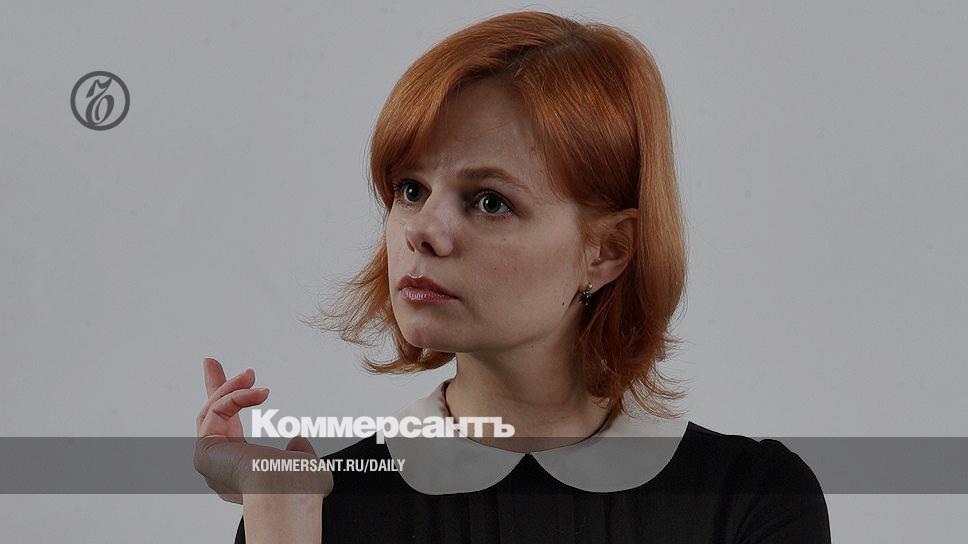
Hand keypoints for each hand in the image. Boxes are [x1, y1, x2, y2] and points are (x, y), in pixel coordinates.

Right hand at [193, 357, 332, 502]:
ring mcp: (208, 459)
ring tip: (251, 374)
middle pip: (209, 416)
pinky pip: (216, 412)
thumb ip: (298, 452)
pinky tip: (259, 392)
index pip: (229, 429)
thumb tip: (297, 440)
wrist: (289, 493)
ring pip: (211, 411)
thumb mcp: (304, 463)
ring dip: (232, 387)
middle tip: (211, 361)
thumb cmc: (300, 485)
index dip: (230, 402)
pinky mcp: (204, 451)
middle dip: (214, 386)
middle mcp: (219, 464)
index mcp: (239, 467)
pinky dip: (236, 397)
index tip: (233, 384)